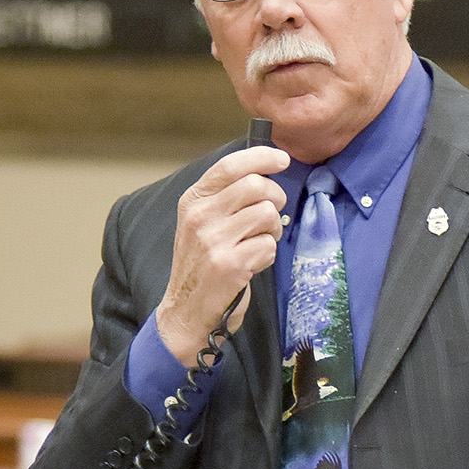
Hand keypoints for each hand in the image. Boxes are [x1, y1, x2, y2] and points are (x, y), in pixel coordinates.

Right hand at [154, 146, 290, 365]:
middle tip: (271, 216)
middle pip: (256, 185)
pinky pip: (268, 244)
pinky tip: (253, 264)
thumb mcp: (202, 224)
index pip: (230, 165)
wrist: (186, 312)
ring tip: (259, 242)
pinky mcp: (230, 264)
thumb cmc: (202, 265)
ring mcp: (214, 240)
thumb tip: (264, 172)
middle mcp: (200, 217)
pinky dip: (267, 255)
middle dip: (275, 197)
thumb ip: (225, 197)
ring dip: (273, 229)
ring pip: (267, 213)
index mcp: (193, 201)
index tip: (282, 159)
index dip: (262, 157)